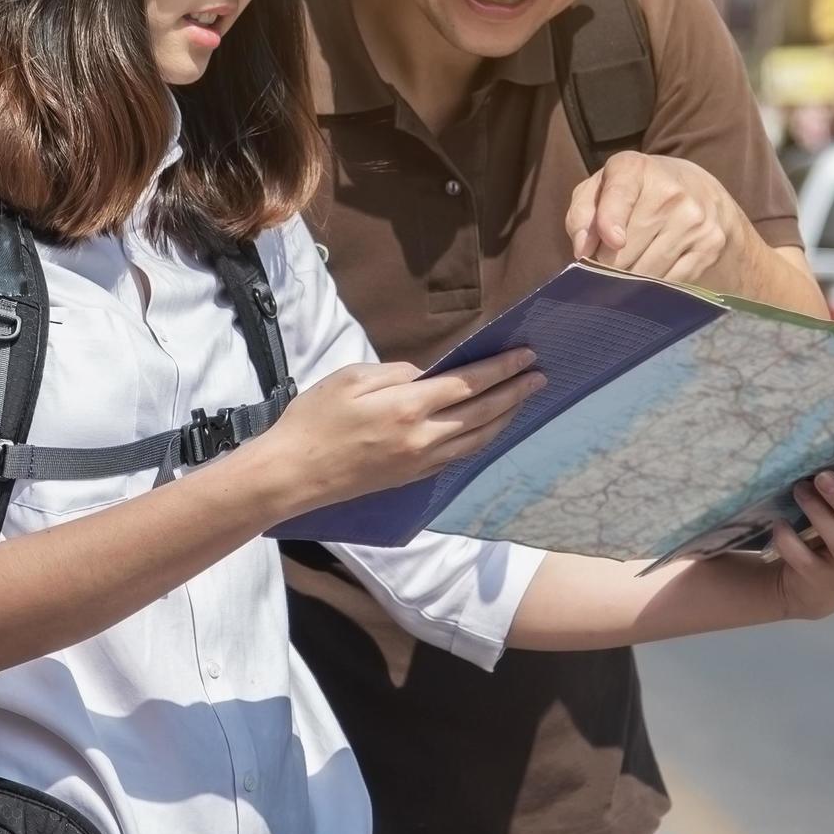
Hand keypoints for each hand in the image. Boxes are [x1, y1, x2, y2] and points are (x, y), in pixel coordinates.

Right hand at [246, 349, 542, 518]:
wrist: (294, 474)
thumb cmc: (314, 419)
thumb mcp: (351, 379)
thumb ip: (395, 373)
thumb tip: (427, 374)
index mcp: (407, 406)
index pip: (468, 383)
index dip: (501, 369)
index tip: (525, 355)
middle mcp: (423, 436)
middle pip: (482, 411)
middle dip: (514, 391)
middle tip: (538, 375)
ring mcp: (421, 461)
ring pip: (477, 438)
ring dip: (505, 416)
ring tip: (523, 399)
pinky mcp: (413, 477)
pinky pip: (460, 455)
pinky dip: (482, 439)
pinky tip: (490, 429)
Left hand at [566, 151, 743, 283]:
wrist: (698, 190)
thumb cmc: (634, 193)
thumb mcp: (600, 189)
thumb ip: (581, 215)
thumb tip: (582, 249)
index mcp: (634, 168)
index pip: (620, 194)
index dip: (611, 220)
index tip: (612, 241)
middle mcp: (670, 191)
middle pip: (628, 247)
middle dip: (608, 264)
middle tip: (607, 262)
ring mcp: (694, 220)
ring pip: (649, 271)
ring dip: (630, 280)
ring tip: (628, 267)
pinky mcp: (710, 246)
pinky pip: (672, 282)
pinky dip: (656, 287)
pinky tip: (652, 275)